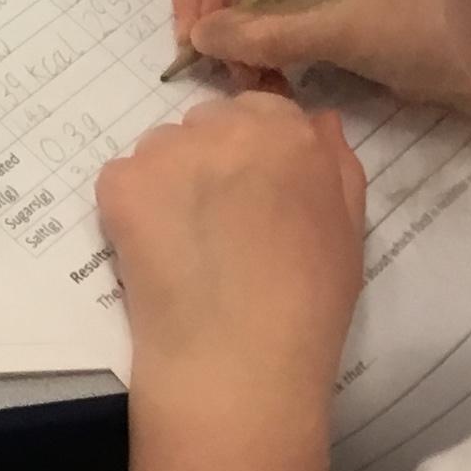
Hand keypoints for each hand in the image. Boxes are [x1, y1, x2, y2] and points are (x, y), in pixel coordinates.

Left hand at [98, 94, 364, 405]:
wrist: (239, 360)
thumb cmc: (307, 306)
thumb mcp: (348, 231)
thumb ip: (336, 164)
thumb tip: (319, 120)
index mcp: (288, 130)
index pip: (261, 109)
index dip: (254, 153)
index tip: (254, 194)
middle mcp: (225, 124)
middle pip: (208, 124)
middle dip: (211, 162)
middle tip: (220, 224)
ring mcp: (166, 149)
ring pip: (162, 149)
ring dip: (170, 181)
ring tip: (188, 244)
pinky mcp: (121, 180)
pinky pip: (122, 180)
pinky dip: (131, 209)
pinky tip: (156, 253)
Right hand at [173, 0, 470, 114]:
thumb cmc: (432, 25)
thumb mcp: (346, 28)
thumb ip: (267, 32)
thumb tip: (199, 39)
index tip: (199, 27)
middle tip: (198, 50)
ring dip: (224, 22)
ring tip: (231, 71)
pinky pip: (260, 1)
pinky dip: (248, 37)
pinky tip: (252, 73)